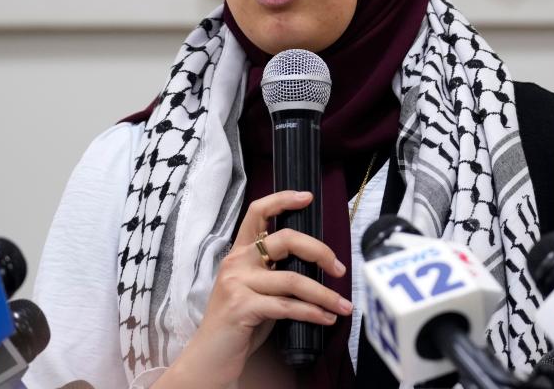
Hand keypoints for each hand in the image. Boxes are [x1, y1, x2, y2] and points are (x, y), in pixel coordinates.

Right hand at [161, 190, 351, 387]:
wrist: (210, 356)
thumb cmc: (239, 323)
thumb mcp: (255, 289)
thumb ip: (274, 272)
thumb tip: (316, 264)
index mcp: (239, 253)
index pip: (257, 212)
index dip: (282, 200)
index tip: (306, 196)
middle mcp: (236, 262)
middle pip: (285, 240)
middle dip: (319, 251)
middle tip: (339, 269)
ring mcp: (237, 284)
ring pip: (293, 279)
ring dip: (324, 294)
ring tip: (343, 305)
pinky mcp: (242, 307)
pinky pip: (287, 306)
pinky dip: (313, 313)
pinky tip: (326, 318)